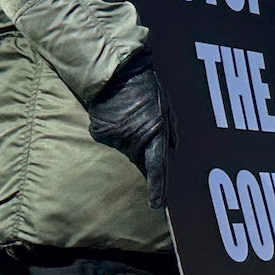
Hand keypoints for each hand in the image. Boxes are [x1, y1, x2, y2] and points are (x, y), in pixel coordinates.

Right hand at [87, 56, 172, 209]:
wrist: (116, 70)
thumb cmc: (145, 85)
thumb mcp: (166, 104)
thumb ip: (171, 128)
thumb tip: (174, 148)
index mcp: (155, 132)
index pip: (157, 167)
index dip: (158, 187)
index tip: (157, 204)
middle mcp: (135, 138)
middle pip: (139, 158)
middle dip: (142, 149)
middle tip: (141, 126)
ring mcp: (116, 137)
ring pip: (124, 148)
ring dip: (127, 138)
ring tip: (128, 115)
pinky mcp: (100, 133)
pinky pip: (109, 139)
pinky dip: (113, 131)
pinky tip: (115, 114)